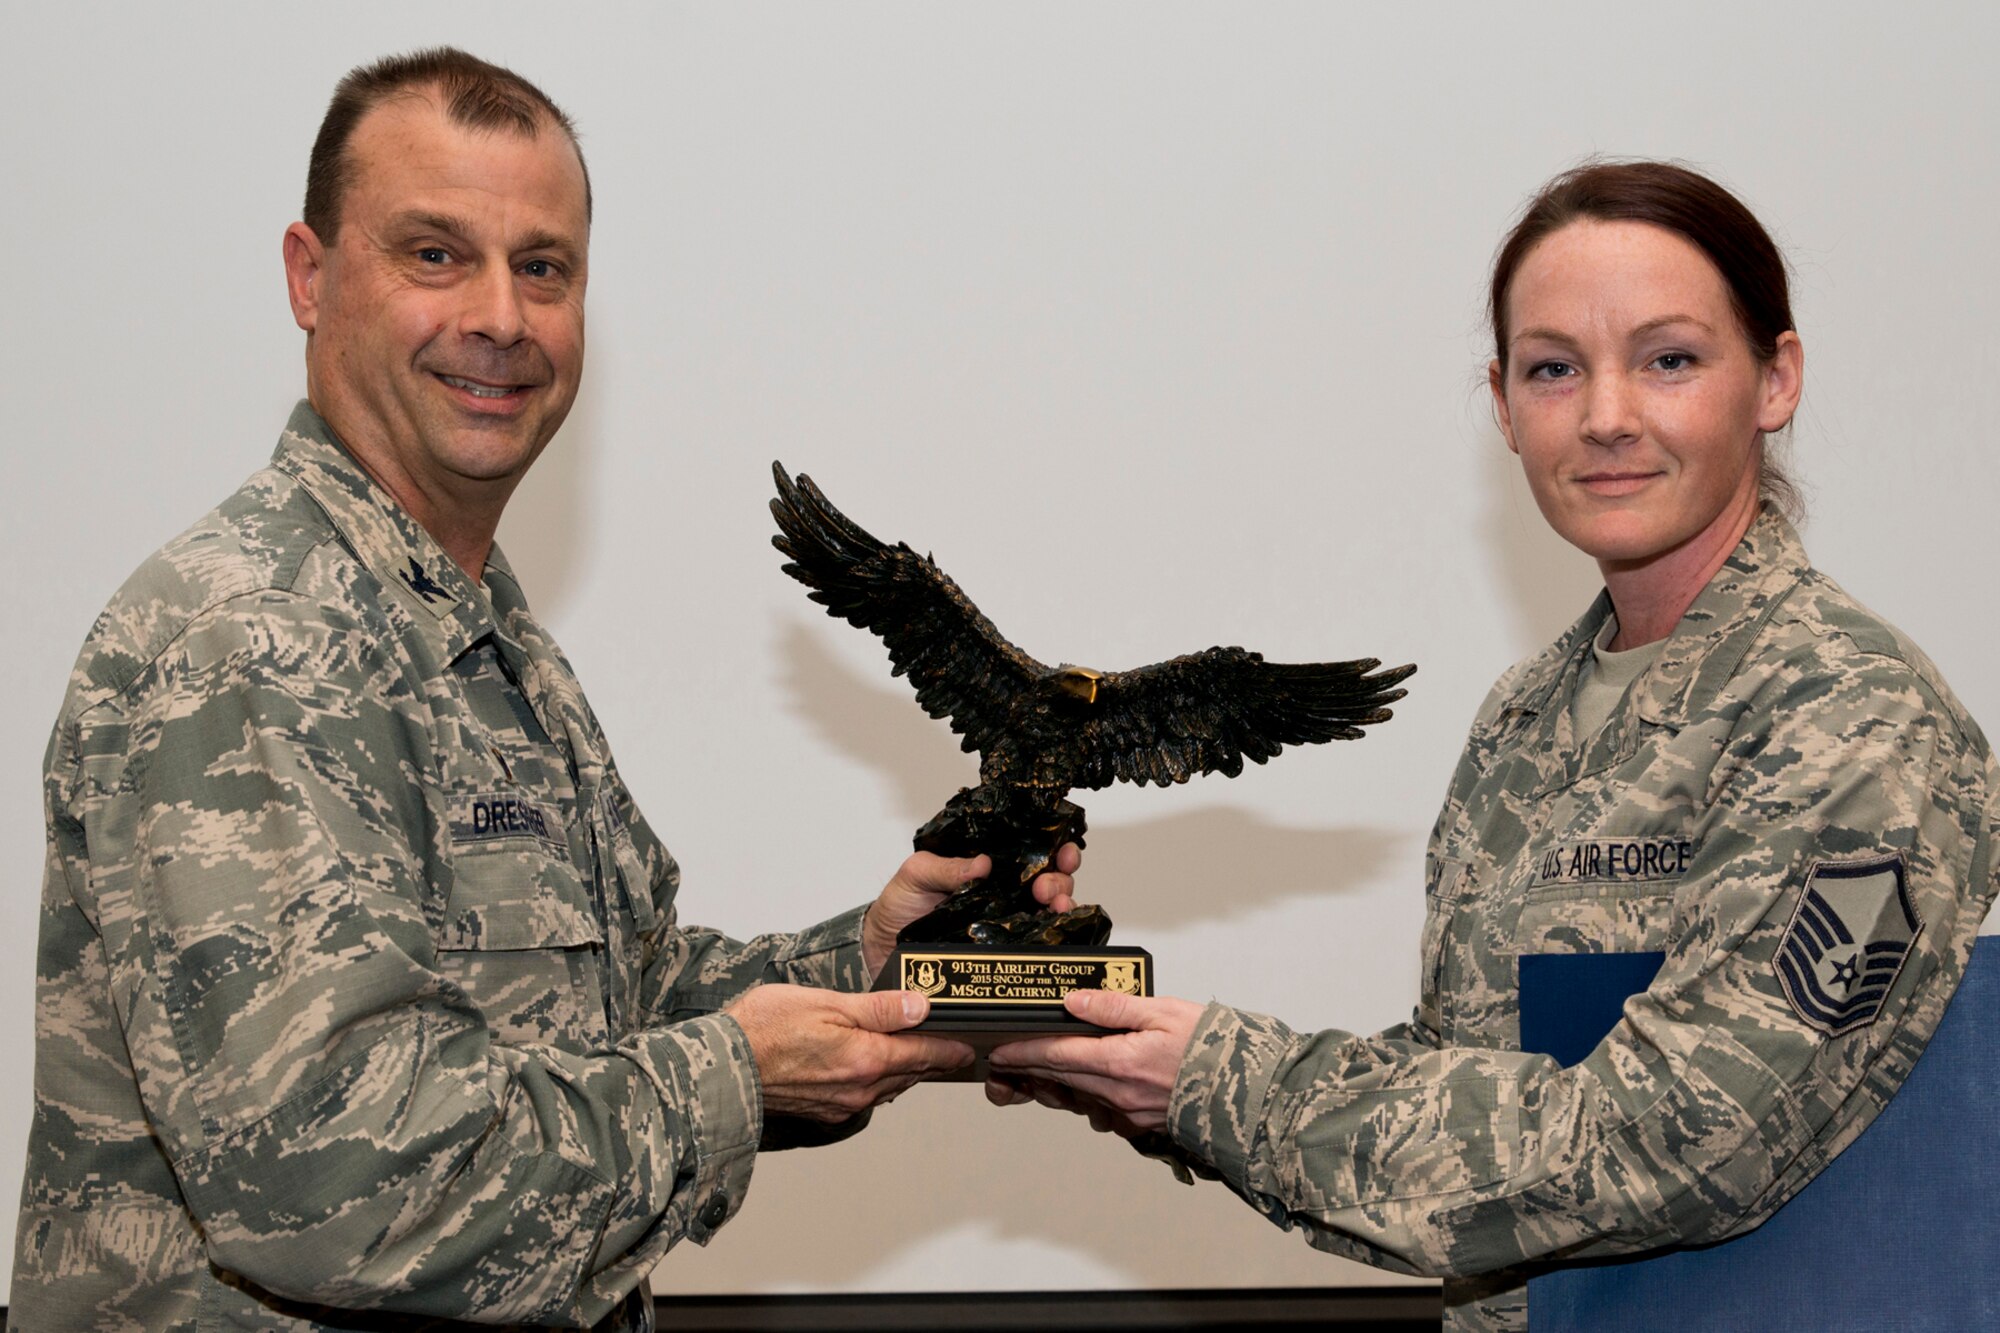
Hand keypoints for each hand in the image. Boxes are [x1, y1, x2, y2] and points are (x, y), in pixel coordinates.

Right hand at [726, 984, 972, 1121]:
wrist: (721, 1069)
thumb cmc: (764, 1029)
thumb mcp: (826, 1004)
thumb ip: (878, 1008)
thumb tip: (920, 1007)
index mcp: (867, 1059)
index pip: (924, 1054)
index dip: (950, 1048)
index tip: (970, 1046)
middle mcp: (861, 1089)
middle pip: (911, 1073)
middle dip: (934, 1059)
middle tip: (955, 1048)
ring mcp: (843, 1104)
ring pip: (890, 1086)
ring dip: (908, 1071)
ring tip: (923, 1054)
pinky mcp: (825, 1112)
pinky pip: (867, 1096)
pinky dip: (881, 1080)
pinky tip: (877, 1067)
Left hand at [862, 843, 1081, 976]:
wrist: (885, 949)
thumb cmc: (899, 905)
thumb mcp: (916, 874)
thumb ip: (944, 867)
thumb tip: (981, 863)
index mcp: (986, 862)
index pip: (1028, 846)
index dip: (1052, 843)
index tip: (1060, 849)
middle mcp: (1004, 887)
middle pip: (1050, 873)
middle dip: (1060, 875)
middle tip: (1045, 886)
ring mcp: (1008, 916)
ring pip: (1052, 904)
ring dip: (1063, 899)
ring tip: (1053, 904)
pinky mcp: (1006, 944)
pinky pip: (1039, 936)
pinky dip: (1055, 930)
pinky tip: (1054, 926)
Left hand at [984, 990, 1202, 1134]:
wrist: (1246, 1092)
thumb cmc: (1212, 1048)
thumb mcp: (1164, 1011)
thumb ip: (1114, 1006)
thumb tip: (1074, 1000)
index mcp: (1120, 1062)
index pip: (1057, 1055)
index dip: (1024, 1052)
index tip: (1000, 1049)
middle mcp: (1118, 1094)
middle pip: (1059, 1078)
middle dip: (1028, 1069)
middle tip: (1001, 1062)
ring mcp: (1128, 1113)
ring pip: (1076, 1097)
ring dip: (1051, 1085)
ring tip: (1028, 1073)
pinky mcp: (1140, 1124)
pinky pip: (1099, 1110)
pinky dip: (1082, 1097)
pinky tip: (1076, 1087)